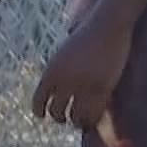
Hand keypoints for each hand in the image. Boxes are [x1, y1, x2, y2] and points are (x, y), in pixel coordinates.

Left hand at [31, 14, 131, 131]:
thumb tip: (55, 93)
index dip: (40, 111)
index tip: (43, 116)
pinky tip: (92, 119)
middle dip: (60, 117)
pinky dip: (91, 119)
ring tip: (79, 122)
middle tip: (65, 118)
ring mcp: (83, 86)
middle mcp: (64, 80)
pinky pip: (93, 113)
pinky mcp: (101, 88)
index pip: (39, 100)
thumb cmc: (87, 35)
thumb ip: (58, 72)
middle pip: (56, 111)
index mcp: (51, 70)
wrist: (107, 25)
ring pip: (74, 117)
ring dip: (76, 121)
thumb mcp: (64, 53)